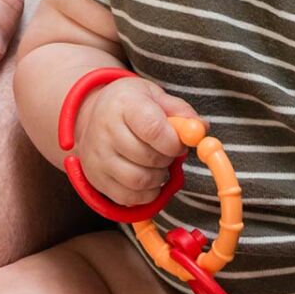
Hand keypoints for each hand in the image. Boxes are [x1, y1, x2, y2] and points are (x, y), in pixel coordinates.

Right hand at [73, 77, 195, 205]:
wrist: (93, 115)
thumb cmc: (130, 106)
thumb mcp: (156, 96)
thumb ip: (181, 112)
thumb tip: (201, 130)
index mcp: (123, 104)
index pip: (153, 129)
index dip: (174, 142)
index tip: (179, 143)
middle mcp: (104, 130)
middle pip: (148, 158)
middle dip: (167, 159)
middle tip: (167, 152)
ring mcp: (97, 157)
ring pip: (139, 181)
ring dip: (159, 178)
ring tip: (158, 165)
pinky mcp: (96, 178)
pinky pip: (128, 197)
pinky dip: (146, 193)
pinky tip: (148, 178)